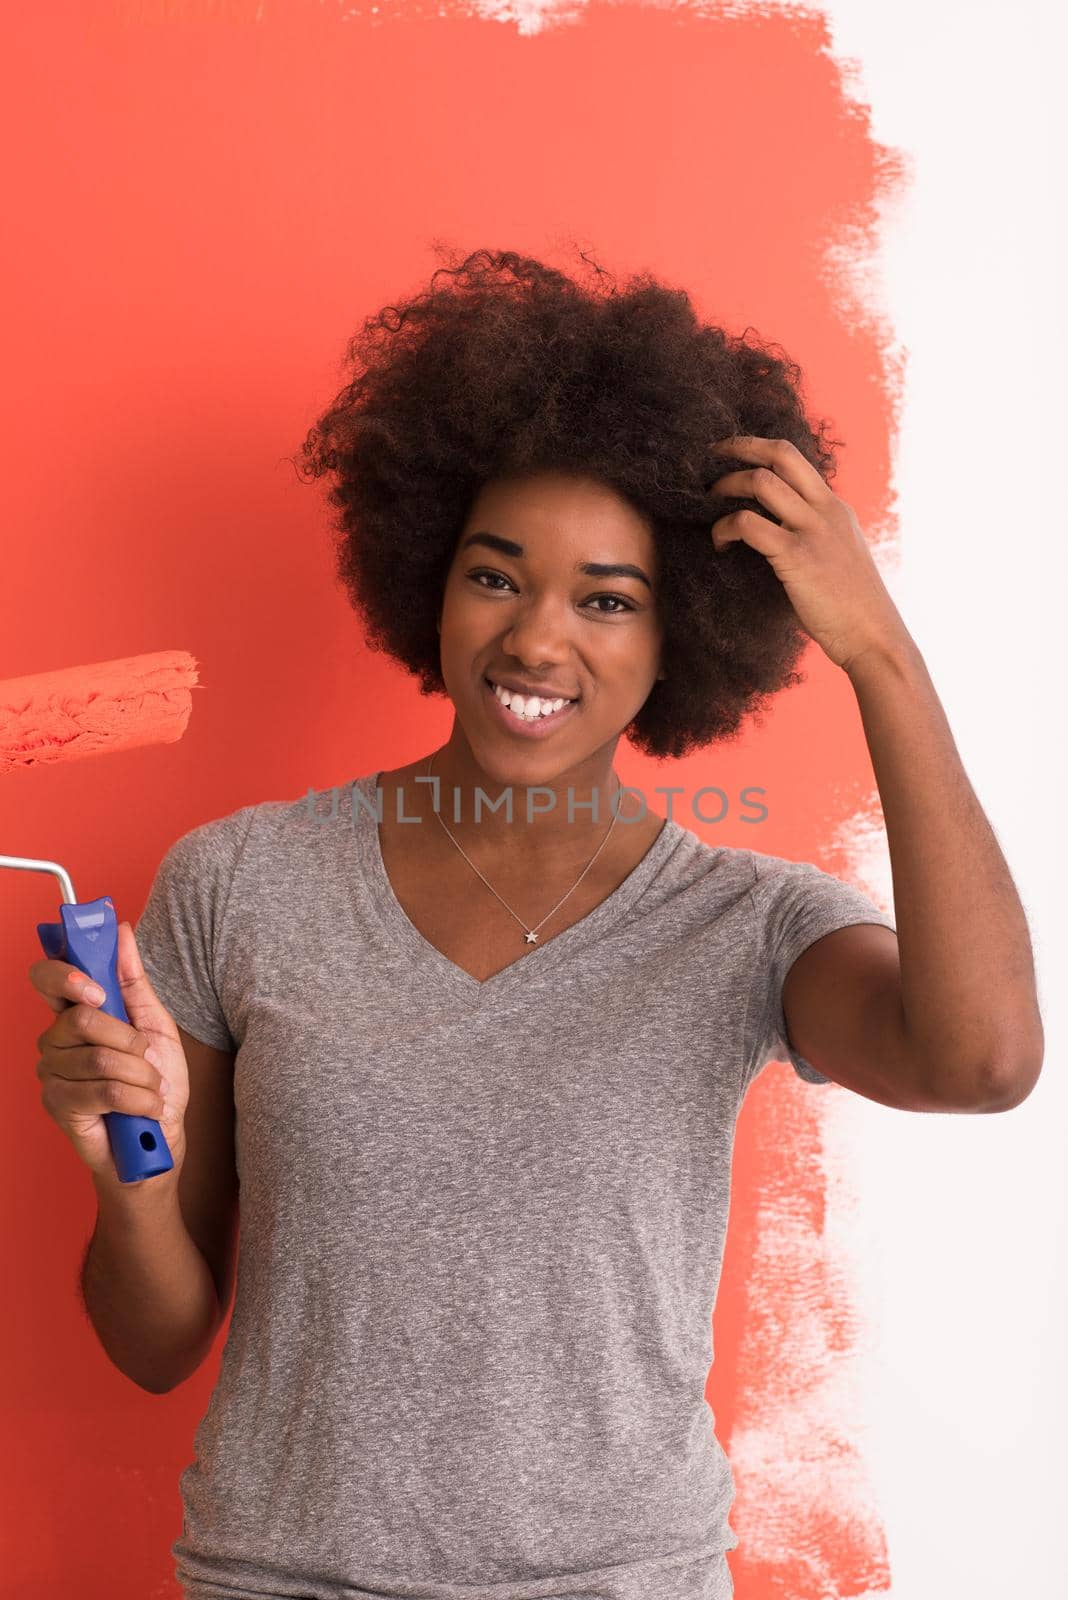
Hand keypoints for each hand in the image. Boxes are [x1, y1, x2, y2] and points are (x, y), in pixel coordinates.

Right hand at [30, 921, 188, 1184]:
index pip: (48, 977)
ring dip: (142, 1076)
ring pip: (100, 1057)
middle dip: (130, 1040)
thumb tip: (121, 931)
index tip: (97, 988)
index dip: (66, 974)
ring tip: (150, 1089)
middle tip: (147, 1058)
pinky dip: (140, 1099)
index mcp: (76, 1014)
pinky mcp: (59, 1106)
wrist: (159, 1140)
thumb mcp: (155, 1025)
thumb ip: (133, 980)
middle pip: (82, 1018)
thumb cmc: (156, 1083)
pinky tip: (146, 1108)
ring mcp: (52, 1074)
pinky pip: (106, 1090)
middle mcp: (55, 1040)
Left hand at [708, 434, 911, 671]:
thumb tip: (772, 536)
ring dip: (726, 487)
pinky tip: (719, 544)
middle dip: (739, 447)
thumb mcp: (838, 558)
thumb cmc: (851, 610)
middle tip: (709, 457)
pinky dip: (724, 527)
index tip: (732, 453)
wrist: (874, 638)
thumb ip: (812, 538)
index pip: (796, 459)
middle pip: (780, 453)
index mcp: (836, 509)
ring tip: (708, 504)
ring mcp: (814, 530)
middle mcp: (827, 510)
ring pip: (761, 481)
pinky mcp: (797, 556)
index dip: (759, 448)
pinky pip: (749, 524)